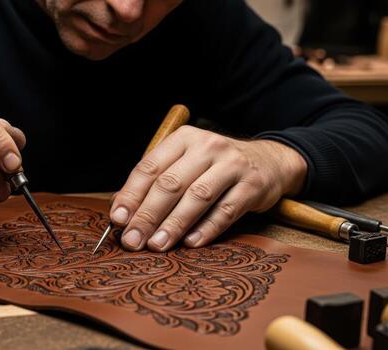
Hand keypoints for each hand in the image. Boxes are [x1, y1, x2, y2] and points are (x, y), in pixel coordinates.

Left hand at [109, 126, 306, 250]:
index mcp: (183, 139)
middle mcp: (207, 147)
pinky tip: (191, 243)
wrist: (269, 161)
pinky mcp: (253, 186)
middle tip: (133, 240)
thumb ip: (156, 183)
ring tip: (157, 245)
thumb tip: (121, 212)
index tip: (118, 219)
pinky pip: (226, 210)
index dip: (132, 195)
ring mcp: (232, 165)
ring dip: (174, 224)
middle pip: (171, 183)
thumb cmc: (214, 167)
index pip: (150, 167)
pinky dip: (207, 228)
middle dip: (148, 215)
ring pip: (197, 196)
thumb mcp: (185, 163)